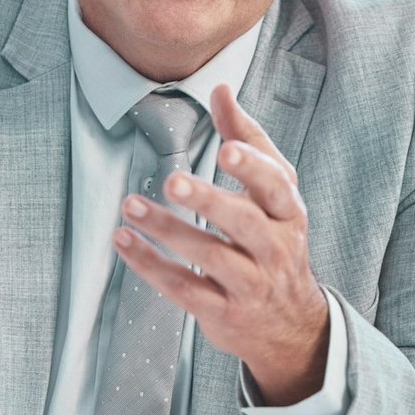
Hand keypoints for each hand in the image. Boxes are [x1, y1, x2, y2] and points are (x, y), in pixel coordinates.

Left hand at [115, 84, 328, 405]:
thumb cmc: (274, 241)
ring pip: (209, 257)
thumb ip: (247, 140)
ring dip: (166, 230)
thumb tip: (220, 88)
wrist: (290, 326)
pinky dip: (151, 265)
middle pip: (243, 223)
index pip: (277, 186)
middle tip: (172, 182)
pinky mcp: (223, 313)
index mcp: (289, 213)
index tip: (226, 149)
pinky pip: (184, 288)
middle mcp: (275, 249)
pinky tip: (124, 241)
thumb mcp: (273, 193)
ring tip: (130, 206)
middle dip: (208, 201)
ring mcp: (251, 285)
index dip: (253, 168)